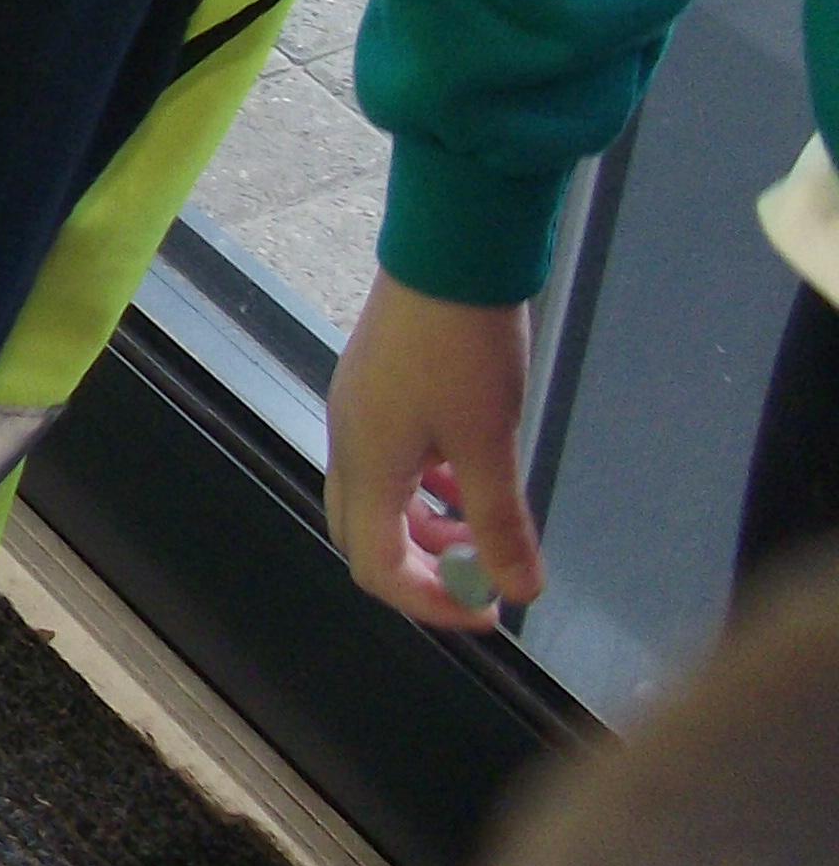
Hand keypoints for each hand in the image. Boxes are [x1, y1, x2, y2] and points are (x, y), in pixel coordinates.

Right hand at [326, 279, 544, 628]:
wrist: (448, 253)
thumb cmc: (466, 352)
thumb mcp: (492, 443)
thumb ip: (499, 523)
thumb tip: (518, 592)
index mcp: (367, 466)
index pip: (376, 567)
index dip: (430, 603)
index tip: (489, 612)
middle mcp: (347, 445)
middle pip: (363, 536)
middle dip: (420, 570)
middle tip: (479, 579)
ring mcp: (356, 413)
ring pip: (377, 499)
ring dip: (426, 527)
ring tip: (484, 527)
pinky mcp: (373, 388)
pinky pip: (388, 462)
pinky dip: (425, 487)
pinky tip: (469, 474)